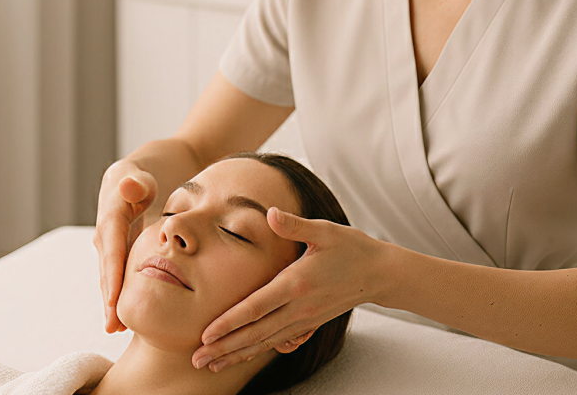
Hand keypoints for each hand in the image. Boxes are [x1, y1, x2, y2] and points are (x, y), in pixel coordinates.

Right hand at [92, 161, 158, 333]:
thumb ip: (137, 181)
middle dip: (110, 296)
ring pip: (114, 271)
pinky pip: (121, 269)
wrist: (155, 166)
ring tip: (118, 327)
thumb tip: (128, 187)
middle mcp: (107, 227)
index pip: (112, 248)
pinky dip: (123, 289)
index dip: (113, 275)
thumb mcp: (144, 169)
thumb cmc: (154, 168)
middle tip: (114, 327)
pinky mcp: (122, 244)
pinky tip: (127, 313)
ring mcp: (113, 237)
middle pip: (108, 265)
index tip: (114, 302)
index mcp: (112, 210)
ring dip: (114, 298)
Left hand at [191, 207, 385, 371]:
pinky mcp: (308, 324)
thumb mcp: (324, 230)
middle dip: (224, 347)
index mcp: (297, 283)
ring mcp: (304, 319)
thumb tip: (271, 212)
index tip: (206, 333)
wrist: (380, 273)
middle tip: (196, 358)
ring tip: (209, 364)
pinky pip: (277, 342)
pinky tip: (240, 357)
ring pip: (264, 342)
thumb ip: (294, 224)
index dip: (230, 322)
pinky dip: (256, 351)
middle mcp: (299, 307)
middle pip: (255, 332)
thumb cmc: (350, 247)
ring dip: (236, 354)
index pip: (257, 307)